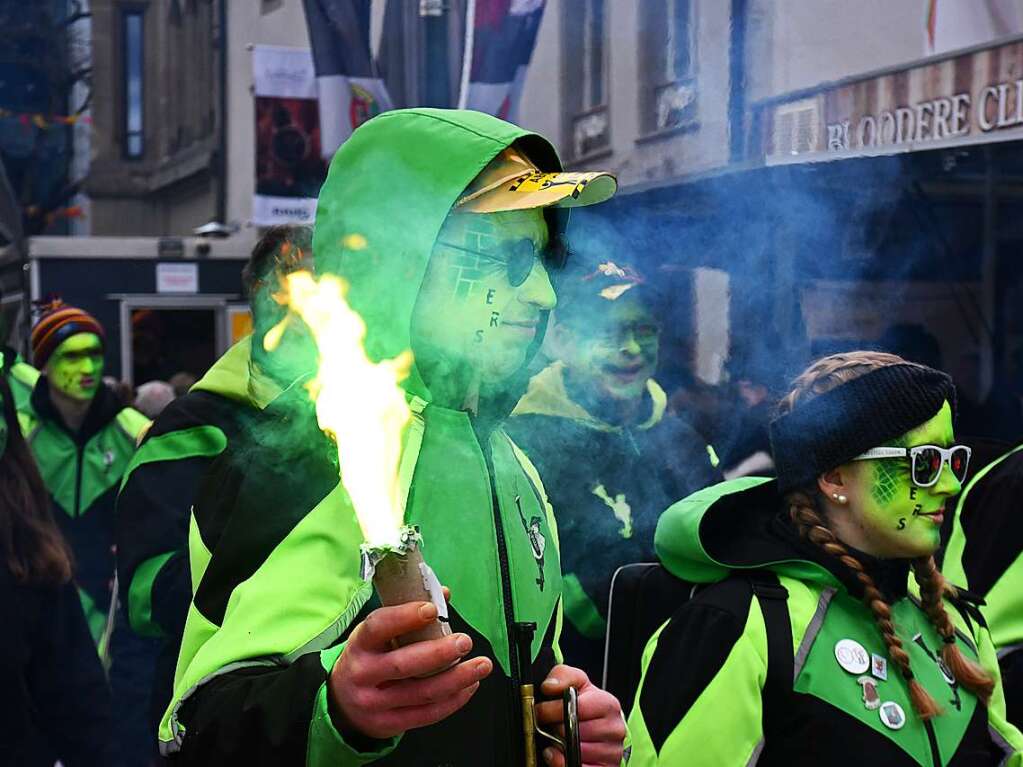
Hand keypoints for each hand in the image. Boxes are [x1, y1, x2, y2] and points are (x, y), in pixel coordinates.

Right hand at [328, 599, 492, 739]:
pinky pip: (426, 715)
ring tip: (481, 665)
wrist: (342, 703)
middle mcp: (363, 674)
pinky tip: (469, 686)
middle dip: (439, 653)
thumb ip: (407, 615)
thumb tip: (442, 594)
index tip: (431, 610)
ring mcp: (375, 703)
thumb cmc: (368, 658)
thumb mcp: (375, 635)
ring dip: (457, 679)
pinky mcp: (389, 724)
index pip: (377, 627)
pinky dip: (453, 701)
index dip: (404, 617)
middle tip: (464, 641)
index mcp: (360, 644)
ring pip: (421, 693)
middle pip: (403, 665)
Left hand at [535, 665, 625, 766]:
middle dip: (555, 729)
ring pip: (577, 753)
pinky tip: (559, 756)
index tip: (541, 711)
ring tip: (555, 741)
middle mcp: (615, 729)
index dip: (553, 710)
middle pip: (575, 732)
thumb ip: (562, 676)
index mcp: (608, 705)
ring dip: (559, 749)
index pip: (577, 708)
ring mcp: (613, 752)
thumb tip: (549, 686)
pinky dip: (564, 765)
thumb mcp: (576, 683)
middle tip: (548, 726)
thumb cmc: (587, 704)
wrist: (601, 725)